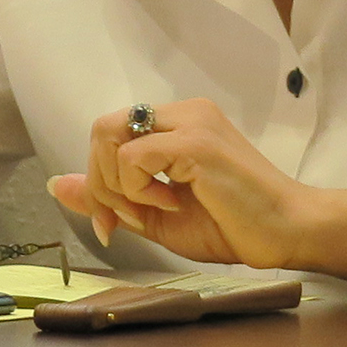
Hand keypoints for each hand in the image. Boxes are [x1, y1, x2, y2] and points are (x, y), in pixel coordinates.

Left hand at [48, 97, 323, 269]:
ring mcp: (190, 122)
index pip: (109, 134)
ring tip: (155, 207)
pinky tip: (173, 202)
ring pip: (109, 135)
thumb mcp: (155, 216)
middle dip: (99, 181)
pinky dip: (137, 189)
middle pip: (101, 129)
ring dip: (116, 185)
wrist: (288, 234)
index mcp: (176, 123)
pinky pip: (132, 158)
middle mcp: (183, 112)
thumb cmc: (234, 225)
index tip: (113, 222)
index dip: (98, 179)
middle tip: (124, 218)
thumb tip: (57, 185)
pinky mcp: (196, 141)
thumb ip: (109, 198)